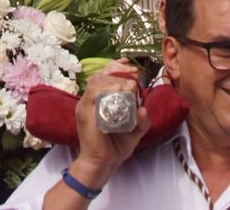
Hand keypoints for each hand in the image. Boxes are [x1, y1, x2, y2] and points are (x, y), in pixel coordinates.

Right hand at [70, 61, 148, 189]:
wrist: (102, 164)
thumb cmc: (114, 148)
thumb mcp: (133, 131)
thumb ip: (141, 120)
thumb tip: (143, 109)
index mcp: (98, 101)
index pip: (103, 77)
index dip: (115, 67)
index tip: (130, 66)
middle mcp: (89, 101)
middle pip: (100, 75)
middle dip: (118, 72)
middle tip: (133, 78)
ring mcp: (85, 106)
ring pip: (97, 81)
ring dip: (115, 81)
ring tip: (128, 88)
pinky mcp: (85, 112)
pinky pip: (93, 93)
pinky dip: (107, 90)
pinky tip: (120, 94)